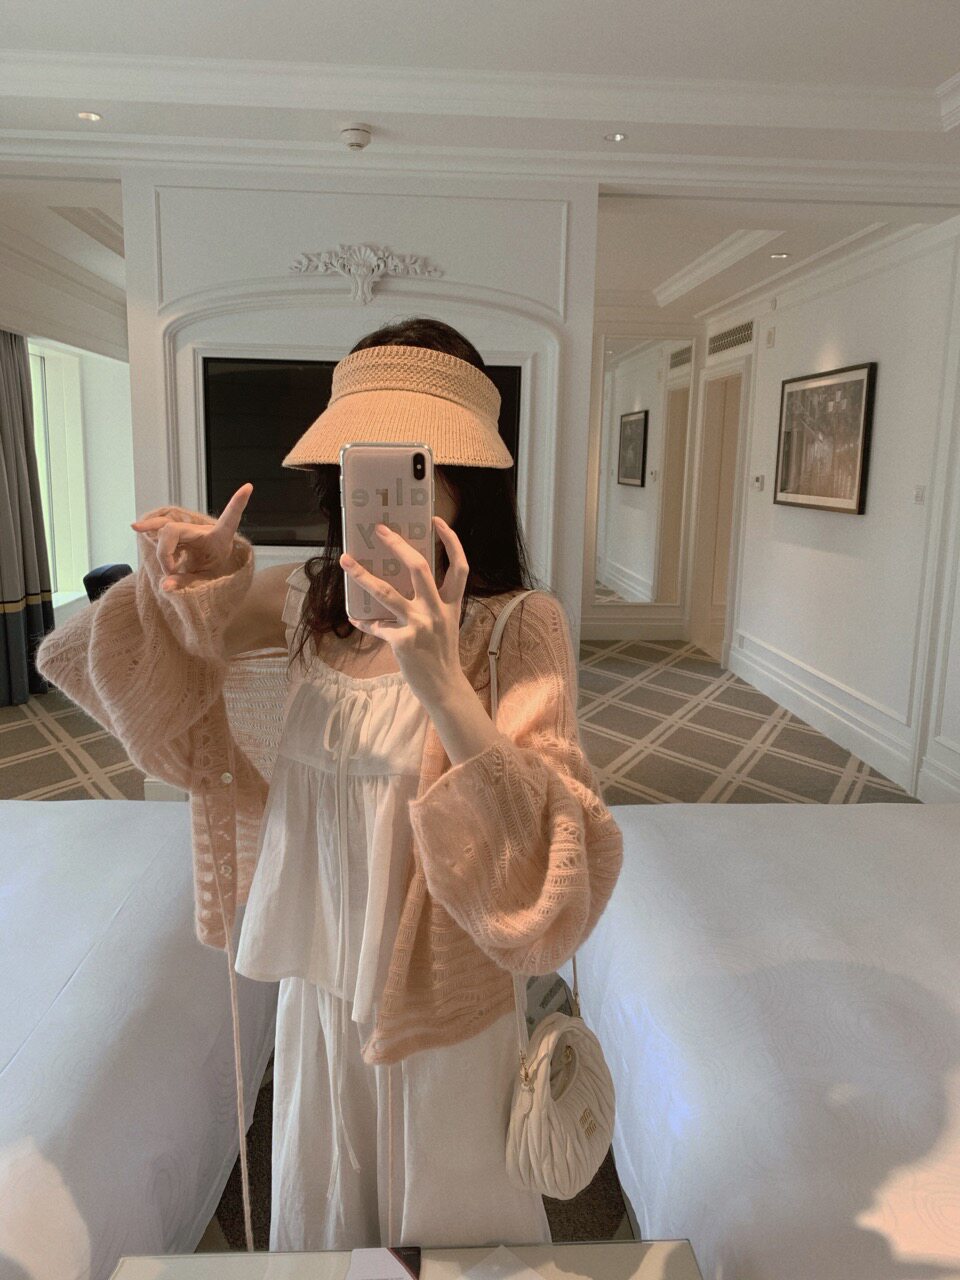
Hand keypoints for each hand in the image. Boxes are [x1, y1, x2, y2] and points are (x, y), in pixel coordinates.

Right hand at [131, 483, 252, 591]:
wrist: (208, 564)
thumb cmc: (212, 568)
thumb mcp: (205, 580)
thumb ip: (186, 583)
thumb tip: (164, 586)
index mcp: (220, 537)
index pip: (230, 519)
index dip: (238, 503)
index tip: (248, 487)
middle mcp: (203, 528)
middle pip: (173, 531)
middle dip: (164, 553)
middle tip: (172, 572)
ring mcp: (189, 527)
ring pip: (164, 528)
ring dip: (161, 551)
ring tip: (170, 569)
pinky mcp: (177, 529)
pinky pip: (158, 526)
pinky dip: (148, 528)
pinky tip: (137, 527)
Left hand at [340, 516, 469, 709]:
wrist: (444, 688)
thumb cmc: (441, 654)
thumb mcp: (445, 624)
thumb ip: (431, 604)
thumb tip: (400, 586)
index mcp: (451, 603)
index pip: (459, 565)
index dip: (450, 541)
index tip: (436, 521)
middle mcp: (437, 610)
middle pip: (419, 567)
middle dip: (397, 545)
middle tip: (380, 530)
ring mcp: (419, 625)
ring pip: (386, 593)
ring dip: (363, 575)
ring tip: (345, 561)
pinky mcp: (402, 642)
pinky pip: (375, 625)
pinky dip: (363, 620)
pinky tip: (353, 615)